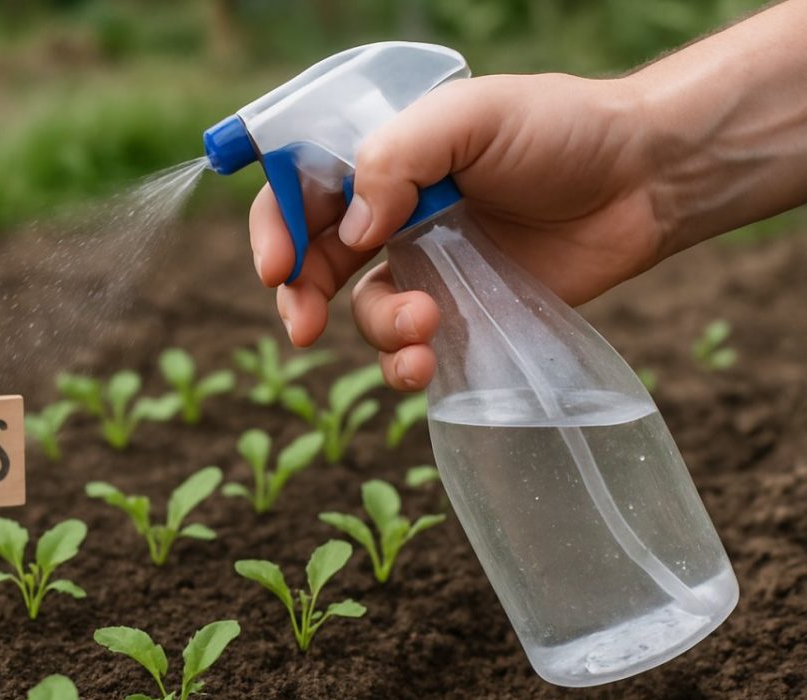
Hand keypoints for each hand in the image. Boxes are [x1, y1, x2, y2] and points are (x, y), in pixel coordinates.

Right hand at [249, 73, 662, 391]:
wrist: (642, 181)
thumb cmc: (559, 130)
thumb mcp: (472, 117)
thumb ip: (397, 158)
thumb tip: (351, 231)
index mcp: (380, 160)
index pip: (296, 191)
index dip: (275, 229)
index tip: (278, 266)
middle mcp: (389, 214)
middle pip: (312, 262)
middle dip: (298, 297)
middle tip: (305, 326)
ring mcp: (423, 267)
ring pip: (362, 312)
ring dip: (377, 329)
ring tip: (426, 324)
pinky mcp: (460, 313)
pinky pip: (408, 348)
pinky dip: (403, 364)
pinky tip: (426, 363)